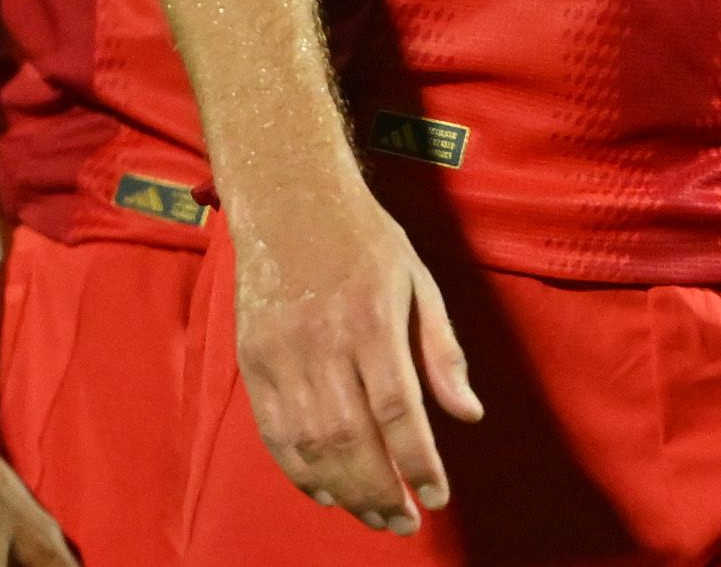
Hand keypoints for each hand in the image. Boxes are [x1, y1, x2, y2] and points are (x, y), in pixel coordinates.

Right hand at [226, 182, 481, 533]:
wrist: (289, 197)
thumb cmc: (366, 239)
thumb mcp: (421, 280)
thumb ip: (442, 351)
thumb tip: (468, 415)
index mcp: (373, 319)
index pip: (399, 410)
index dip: (418, 462)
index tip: (437, 497)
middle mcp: (324, 341)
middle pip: (352, 438)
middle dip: (381, 491)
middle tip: (404, 522)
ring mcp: (281, 353)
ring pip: (311, 443)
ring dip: (344, 490)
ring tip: (373, 515)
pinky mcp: (252, 360)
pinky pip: (274, 432)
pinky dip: (299, 471)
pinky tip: (327, 492)